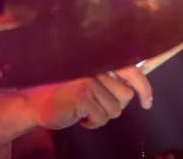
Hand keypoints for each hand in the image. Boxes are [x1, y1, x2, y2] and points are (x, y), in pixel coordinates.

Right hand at [22, 66, 152, 130]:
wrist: (34, 103)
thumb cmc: (61, 93)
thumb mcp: (87, 80)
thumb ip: (107, 79)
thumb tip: (136, 89)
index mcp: (97, 60)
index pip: (130, 68)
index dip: (143, 86)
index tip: (147, 102)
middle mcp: (95, 66)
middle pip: (126, 94)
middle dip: (114, 105)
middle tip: (97, 106)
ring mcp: (89, 79)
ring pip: (116, 109)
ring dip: (102, 115)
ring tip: (84, 109)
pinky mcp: (84, 95)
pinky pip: (102, 118)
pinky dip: (92, 123)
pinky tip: (79, 116)